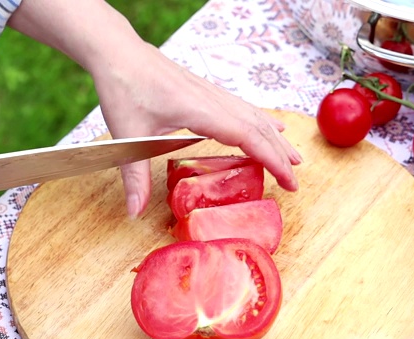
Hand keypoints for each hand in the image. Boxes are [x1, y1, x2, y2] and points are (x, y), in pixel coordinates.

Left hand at [91, 42, 301, 216]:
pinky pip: (241, 108)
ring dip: (274, 136)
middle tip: (296, 179)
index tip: (289, 180)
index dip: (272, 159)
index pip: (248, 136)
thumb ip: (135, 176)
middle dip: (280, 153)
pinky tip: (268, 125)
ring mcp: (210, 93)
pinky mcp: (205, 91)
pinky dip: (259, 121)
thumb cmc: (123, 86)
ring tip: (293, 155)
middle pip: (258, 126)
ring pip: (253, 115)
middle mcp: (212, 100)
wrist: (117, 51)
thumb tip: (135, 212)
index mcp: (200, 110)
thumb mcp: (127, 135)